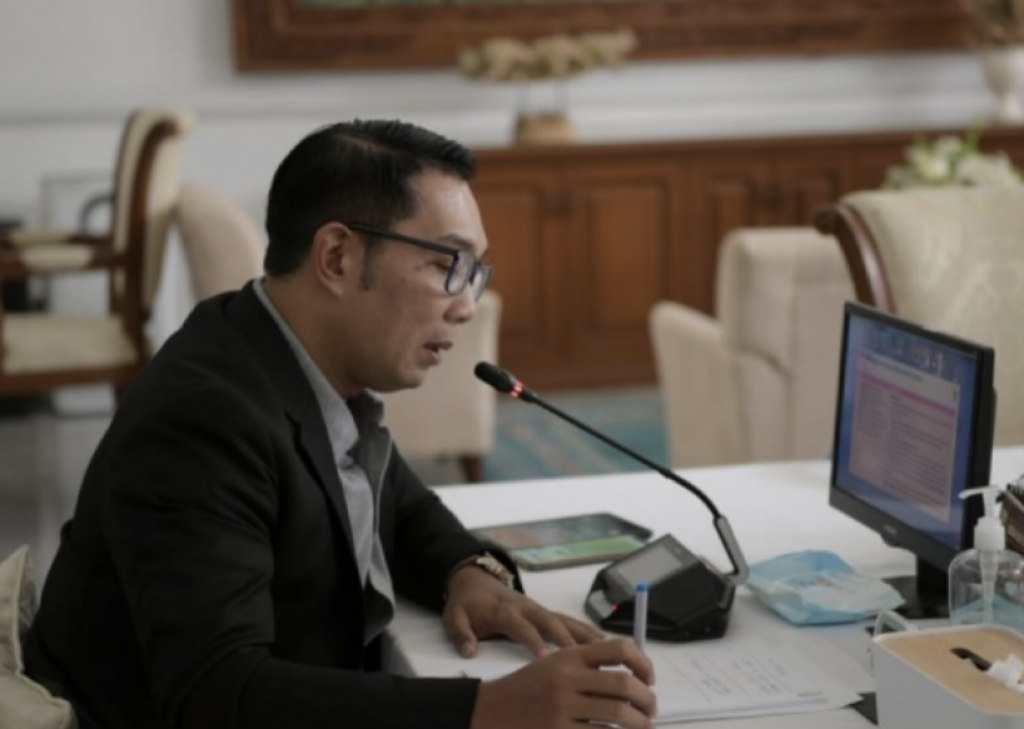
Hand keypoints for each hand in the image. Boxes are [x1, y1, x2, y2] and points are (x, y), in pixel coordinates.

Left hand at [443, 564, 602, 658]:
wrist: (474, 580)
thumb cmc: (467, 602)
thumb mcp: (454, 617)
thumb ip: (460, 633)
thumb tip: (469, 651)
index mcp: (504, 610)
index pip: (521, 627)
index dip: (533, 642)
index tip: (545, 660)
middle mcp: (525, 607)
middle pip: (550, 621)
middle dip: (567, 639)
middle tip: (585, 657)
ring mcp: (537, 608)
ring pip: (564, 619)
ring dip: (583, 633)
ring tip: (605, 647)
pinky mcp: (543, 612)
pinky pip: (566, 620)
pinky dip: (584, 630)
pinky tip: (601, 642)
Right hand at [470, 638, 656, 728]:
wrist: (490, 710)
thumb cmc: (528, 689)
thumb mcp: (555, 665)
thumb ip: (588, 666)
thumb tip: (634, 676)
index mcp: (569, 656)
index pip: (618, 648)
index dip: (642, 662)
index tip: (649, 678)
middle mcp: (567, 678)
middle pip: (625, 684)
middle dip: (648, 700)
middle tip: (651, 709)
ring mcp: (563, 707)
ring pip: (619, 714)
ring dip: (639, 723)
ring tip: (642, 726)